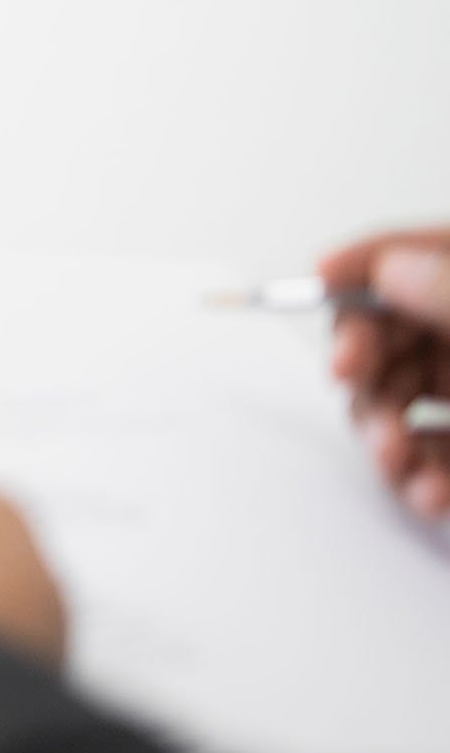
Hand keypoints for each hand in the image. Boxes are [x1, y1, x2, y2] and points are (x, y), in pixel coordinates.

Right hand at [320, 226, 449, 519]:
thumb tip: (390, 273)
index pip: (409, 258)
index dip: (361, 265)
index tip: (319, 278)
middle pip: (389, 339)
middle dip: (365, 368)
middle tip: (352, 382)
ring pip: (401, 406)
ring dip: (386, 435)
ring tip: (398, 460)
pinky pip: (434, 460)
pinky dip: (424, 479)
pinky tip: (431, 494)